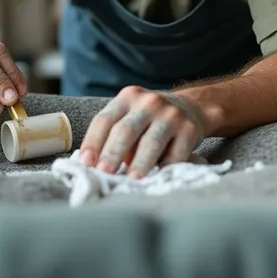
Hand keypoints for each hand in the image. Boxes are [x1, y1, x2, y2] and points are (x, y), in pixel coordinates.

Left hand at [79, 85, 205, 177]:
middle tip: (104, 173)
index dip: (93, 142)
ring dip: (139, 163)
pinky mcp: (189, 129)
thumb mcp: (130, 116)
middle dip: (112, 153)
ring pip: (151, 142)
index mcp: (128, 97)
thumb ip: (114, 135)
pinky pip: (175, 153)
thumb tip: (95, 165)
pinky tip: (156, 178)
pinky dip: (164, 168)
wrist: (191, 107)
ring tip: (130, 180)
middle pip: (125, 130)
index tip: (86, 163)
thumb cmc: (150, 119)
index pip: (105, 119)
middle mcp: (149, 102)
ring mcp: (171, 114)